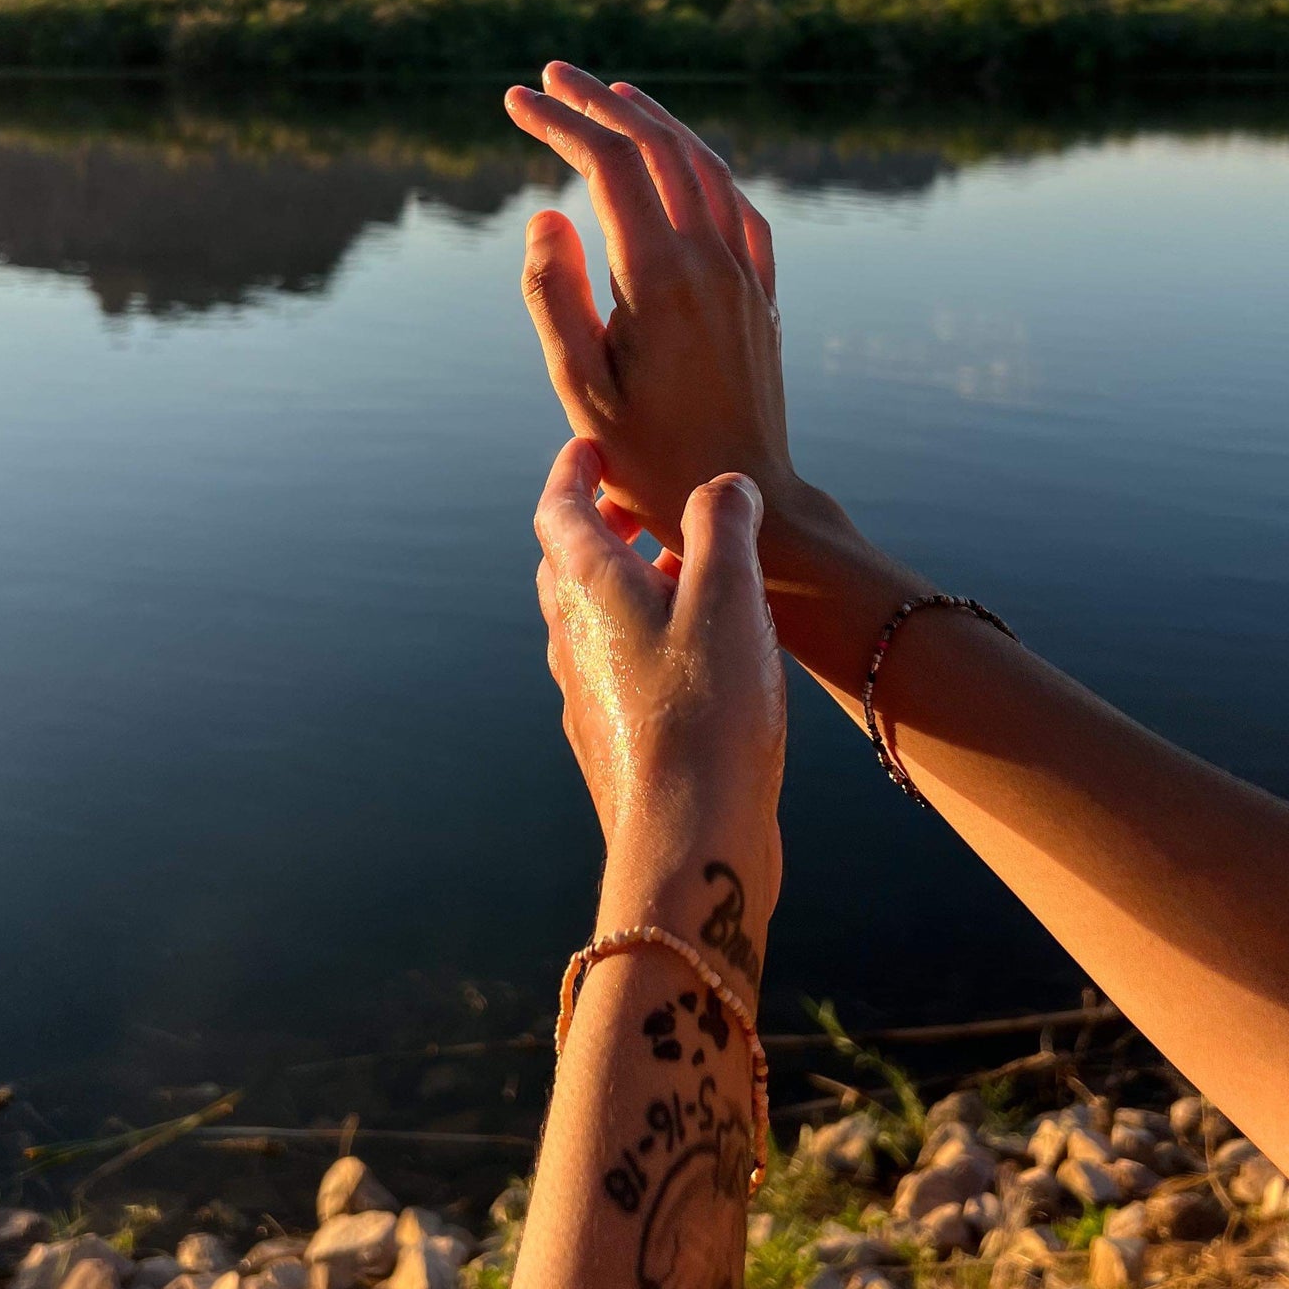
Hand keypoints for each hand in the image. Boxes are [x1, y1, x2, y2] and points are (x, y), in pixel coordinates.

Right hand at [507, 65, 799, 558]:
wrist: (741, 498)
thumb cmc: (646, 457)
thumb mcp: (578, 387)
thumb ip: (554, 295)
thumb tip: (546, 212)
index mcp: (658, 277)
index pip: (607, 164)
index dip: (560, 121)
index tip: (514, 101)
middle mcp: (711, 261)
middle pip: (658, 146)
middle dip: (601, 101)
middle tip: (550, 76)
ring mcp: (746, 275)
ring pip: (705, 166)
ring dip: (657, 121)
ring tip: (613, 95)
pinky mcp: (764, 296)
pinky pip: (739, 206)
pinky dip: (704, 166)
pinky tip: (684, 162)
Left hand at [534, 438, 785, 937]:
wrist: (689, 838)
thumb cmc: (707, 711)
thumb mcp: (728, 595)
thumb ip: (723, 525)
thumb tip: (722, 486)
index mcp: (589, 589)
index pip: (559, 509)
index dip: (574, 472)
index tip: (592, 450)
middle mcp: (573, 639)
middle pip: (568, 566)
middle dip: (603, 528)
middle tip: (643, 509)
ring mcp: (587, 695)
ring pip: (594, 621)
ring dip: (631, 587)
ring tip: (688, 578)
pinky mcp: (614, 740)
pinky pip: (617, 669)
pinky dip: (646, 639)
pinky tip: (697, 658)